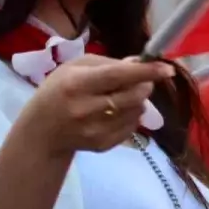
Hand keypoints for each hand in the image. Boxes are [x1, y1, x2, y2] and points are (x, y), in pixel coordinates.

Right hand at [20, 54, 173, 155]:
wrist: (42, 132)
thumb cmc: (58, 90)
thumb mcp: (74, 68)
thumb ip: (108, 63)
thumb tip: (140, 63)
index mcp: (77, 84)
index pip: (117, 77)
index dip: (145, 72)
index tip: (167, 69)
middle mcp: (86, 109)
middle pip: (133, 96)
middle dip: (145, 84)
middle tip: (141, 79)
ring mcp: (95, 131)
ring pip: (137, 111)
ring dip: (138, 100)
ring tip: (121, 96)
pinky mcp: (103, 145)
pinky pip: (133, 126)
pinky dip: (132, 115)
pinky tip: (115, 111)